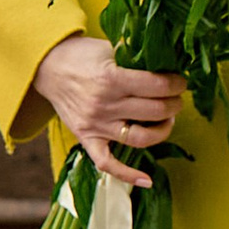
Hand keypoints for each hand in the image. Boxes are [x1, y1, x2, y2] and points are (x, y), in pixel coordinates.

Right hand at [33, 34, 186, 189]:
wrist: (47, 67)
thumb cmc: (82, 55)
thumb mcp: (110, 49)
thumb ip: (136, 58)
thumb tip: (169, 65)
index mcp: (111, 78)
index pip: (157, 86)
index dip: (176, 85)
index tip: (180, 82)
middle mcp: (104, 104)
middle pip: (154, 111)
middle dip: (174, 104)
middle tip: (177, 99)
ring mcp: (95, 125)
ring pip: (141, 138)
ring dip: (163, 131)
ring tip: (168, 120)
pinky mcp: (86, 138)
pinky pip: (108, 163)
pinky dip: (128, 175)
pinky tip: (148, 180)